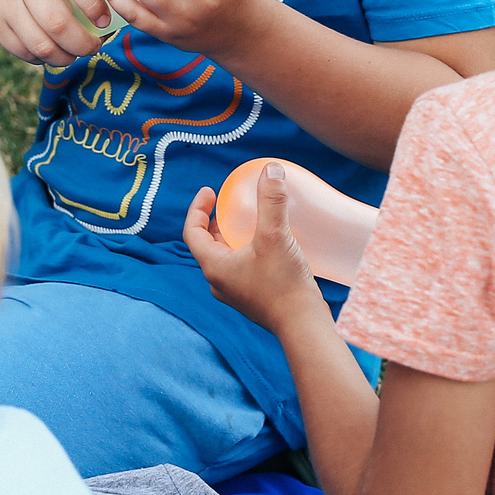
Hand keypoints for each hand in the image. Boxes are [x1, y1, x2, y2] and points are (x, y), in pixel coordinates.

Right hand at [0, 0, 114, 66]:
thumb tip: (109, 24)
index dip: (94, 4)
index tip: (105, 21)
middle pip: (57, 22)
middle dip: (82, 43)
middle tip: (93, 47)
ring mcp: (4, 3)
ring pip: (41, 44)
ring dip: (65, 57)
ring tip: (75, 53)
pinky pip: (25, 52)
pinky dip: (44, 59)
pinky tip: (52, 52)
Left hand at [184, 165, 332, 338]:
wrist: (302, 324)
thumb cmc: (283, 284)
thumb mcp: (275, 236)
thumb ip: (271, 201)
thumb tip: (270, 169)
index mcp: (214, 266)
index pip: (192, 232)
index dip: (197, 209)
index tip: (209, 192)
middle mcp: (219, 282)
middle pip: (209, 244)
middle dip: (217, 222)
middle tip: (230, 204)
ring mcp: (236, 292)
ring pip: (226, 257)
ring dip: (232, 237)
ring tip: (250, 221)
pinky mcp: (253, 298)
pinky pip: (242, 268)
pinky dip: (247, 251)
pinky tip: (270, 245)